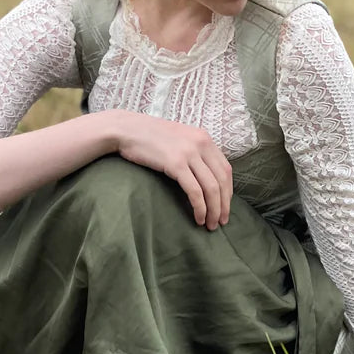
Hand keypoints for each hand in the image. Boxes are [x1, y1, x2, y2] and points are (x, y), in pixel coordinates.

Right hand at [112, 112, 232, 230]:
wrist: (125, 129)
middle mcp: (201, 143)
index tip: (225, 207)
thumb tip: (204, 175)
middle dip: (224, 204)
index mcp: (204, 138)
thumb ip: (194, 151)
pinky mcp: (175, 163)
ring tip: (210, 224)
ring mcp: (189, 153)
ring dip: (214, 210)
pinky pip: (195, 191)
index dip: (228, 191)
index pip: (226, 169)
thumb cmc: (148, 136)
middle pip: (222, 180)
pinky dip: (200, 207)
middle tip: (221, 221)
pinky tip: (198, 218)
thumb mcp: (178, 139)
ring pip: (211, 188)